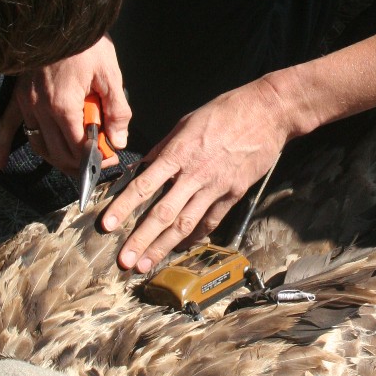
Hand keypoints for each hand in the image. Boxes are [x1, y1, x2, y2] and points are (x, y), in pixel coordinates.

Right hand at [0, 36, 130, 174]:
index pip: (77, 146)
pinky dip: (2, 147)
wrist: (63, 16)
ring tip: (73, 165)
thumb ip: (116, 111)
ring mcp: (26, 102)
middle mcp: (40, 107)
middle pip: (57, 150)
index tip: (109, 160)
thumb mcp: (110, 75)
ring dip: (54, 159)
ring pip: (38, 143)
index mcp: (63, 105)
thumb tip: (119, 141)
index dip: (95, 159)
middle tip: (98, 164)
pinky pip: (7, 125)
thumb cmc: (87, 44)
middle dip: (78, 163)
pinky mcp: (19, 94)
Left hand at [100, 77, 290, 271]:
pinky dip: (196, 236)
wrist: (268, 113)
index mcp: (178, 153)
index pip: (143, 185)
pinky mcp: (234, 193)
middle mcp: (195, 173)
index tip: (107, 225)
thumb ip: (164, 148)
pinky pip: (211, 220)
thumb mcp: (187, 122)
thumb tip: (144, 167)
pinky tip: (182, 247)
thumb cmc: (226, 111)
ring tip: (147, 264)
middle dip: (141, 239)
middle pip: (163, 213)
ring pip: (186, 223)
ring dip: (164, 246)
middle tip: (125, 260)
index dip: (123, 208)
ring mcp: (216, 186)